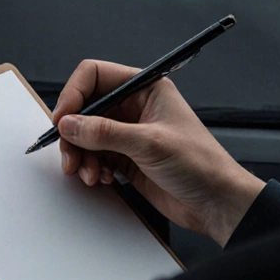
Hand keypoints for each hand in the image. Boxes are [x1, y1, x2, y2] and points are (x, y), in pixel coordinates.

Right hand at [53, 59, 265, 246]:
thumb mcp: (150, 143)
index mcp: (146, 88)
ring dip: (80, 155)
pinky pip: (93, 156)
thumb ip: (105, 133)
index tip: (63, 119)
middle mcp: (134, 107)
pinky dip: (90, 167)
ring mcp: (128, 133)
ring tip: (87, 173)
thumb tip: (69, 124)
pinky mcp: (125, 157)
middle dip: (73, 132)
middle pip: (85, 108)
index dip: (74, 94)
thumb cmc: (201, 164)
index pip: (95, 76)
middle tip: (70, 154)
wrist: (216, 204)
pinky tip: (101, 178)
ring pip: (85, 135)